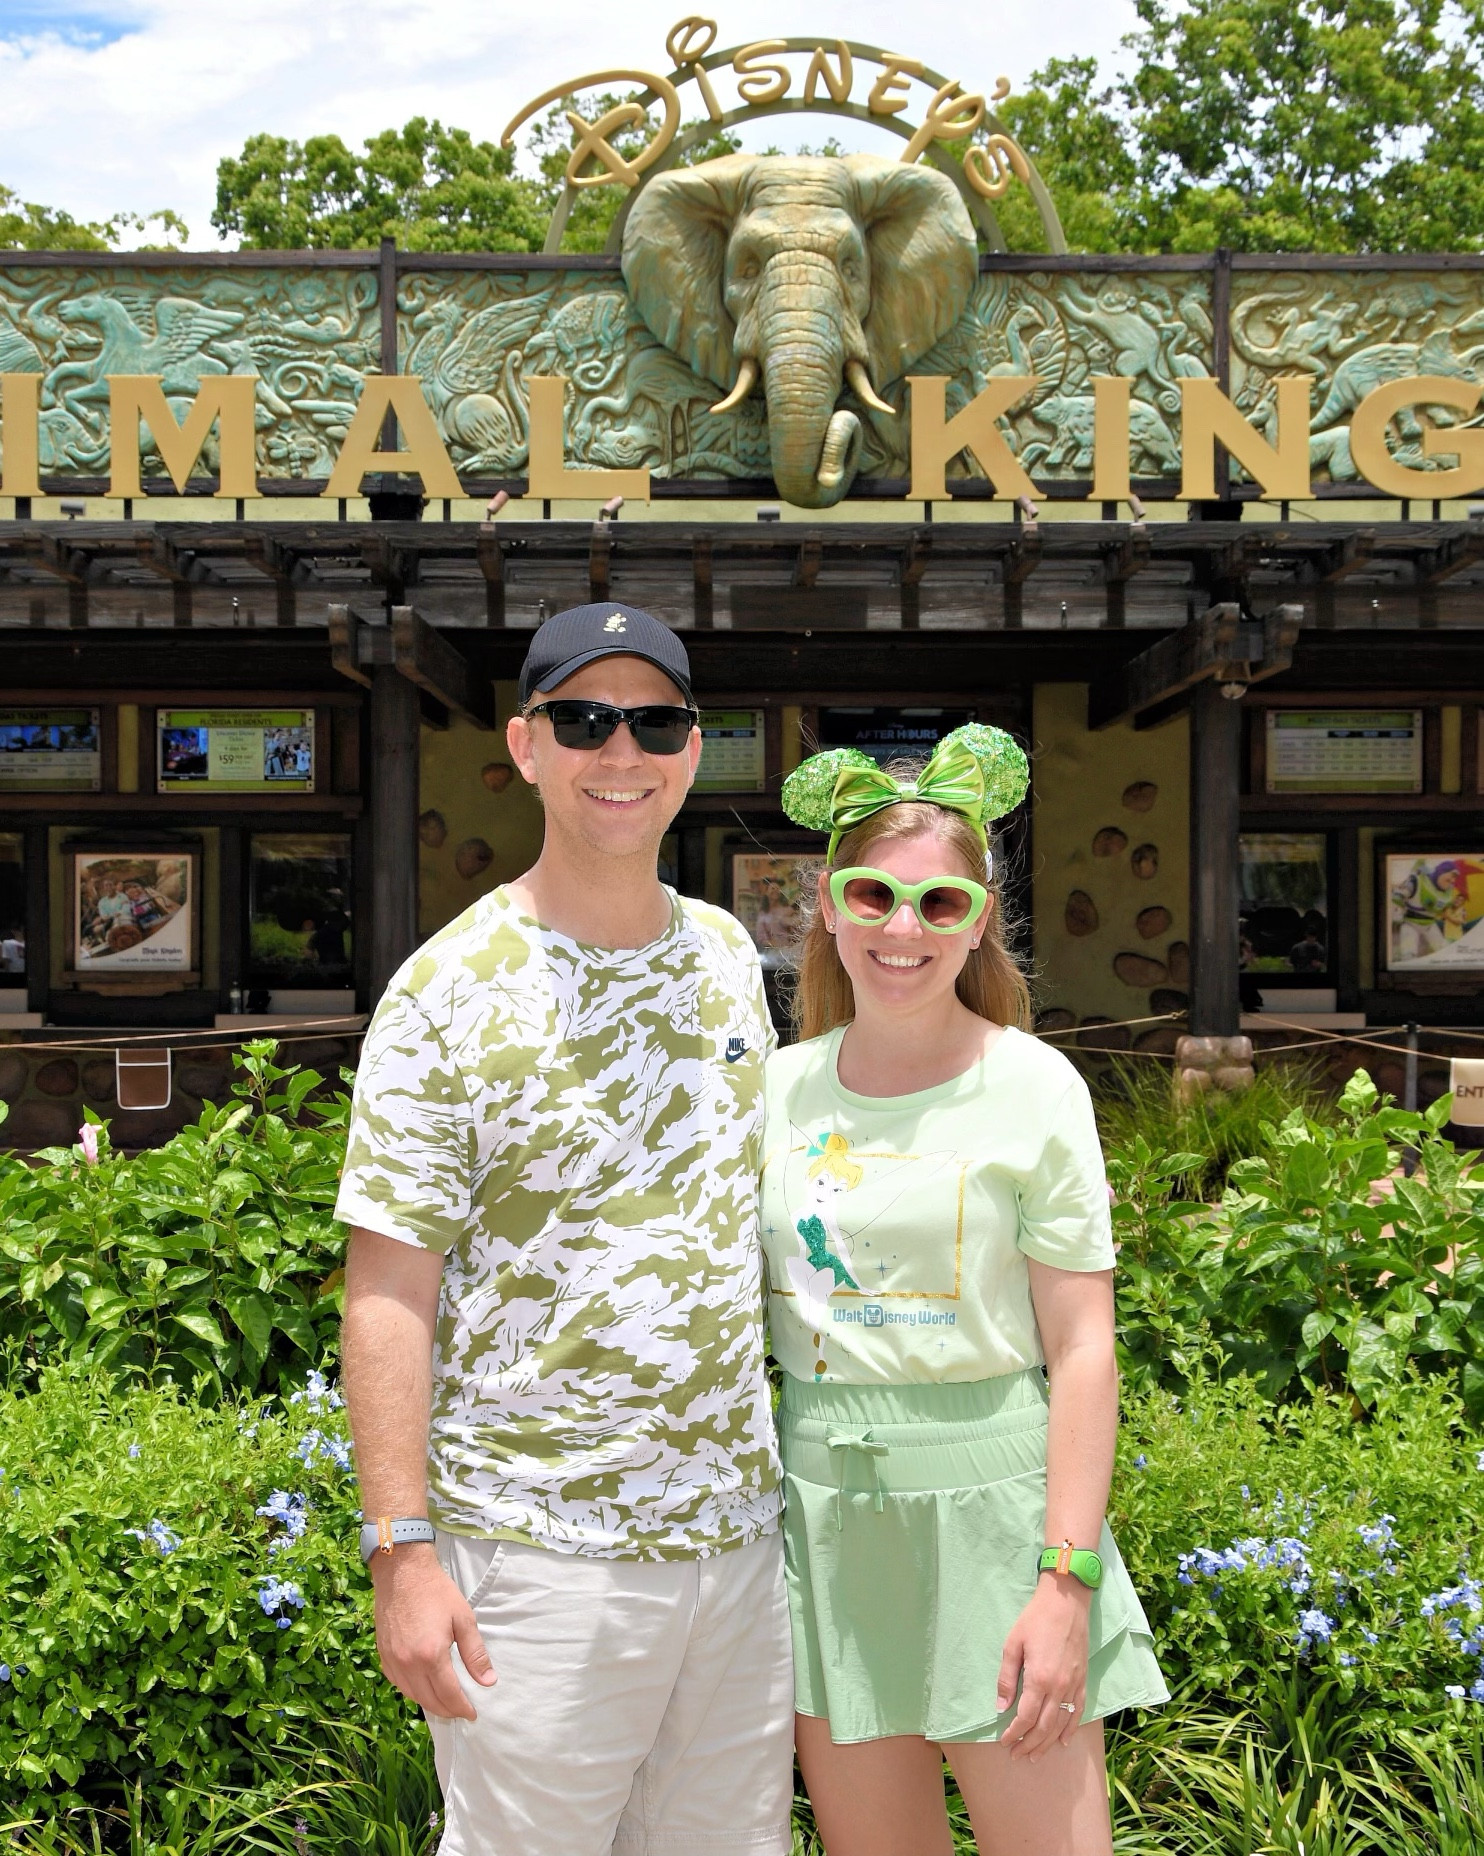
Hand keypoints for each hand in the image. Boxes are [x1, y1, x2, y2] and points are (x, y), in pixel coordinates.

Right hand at [369, 1543, 495, 1719]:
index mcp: (430, 1655)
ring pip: (412, 1695)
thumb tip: (488, 1682)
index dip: (462, 1708)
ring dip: (430, 1703)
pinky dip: (413, 1691)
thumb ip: (475, 1654)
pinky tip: (424, 1687)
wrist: (402, 1572)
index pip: (449, 1695)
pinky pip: (399, 1684)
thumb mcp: (463, 1618)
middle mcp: (408, 1664)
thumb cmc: (436, 1591)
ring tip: (446, 1702)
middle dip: (448, 1710)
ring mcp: (392, 1661)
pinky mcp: (383, 1656)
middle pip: (429, 1701)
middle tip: (462, 1711)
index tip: (473, 1714)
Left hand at [995, 1575, 1090, 1759]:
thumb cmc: (1035, 1619)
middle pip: (1044, 1727)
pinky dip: (1071, 1728)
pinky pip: (1078, 1711)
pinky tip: (1063, 1740)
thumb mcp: (1013, 1644)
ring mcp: (1074, 1685)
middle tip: (1017, 1755)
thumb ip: (1007, 1678)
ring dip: (1048, 1743)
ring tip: (1035, 1755)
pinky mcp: (1083, 1680)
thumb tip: (1001, 1707)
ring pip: (1061, 1724)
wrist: (1066, 1602)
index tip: (1004, 1742)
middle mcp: (1059, 1687)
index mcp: (1040, 1679)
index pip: (1026, 1717)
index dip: (1014, 1733)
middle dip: (1029, 1744)